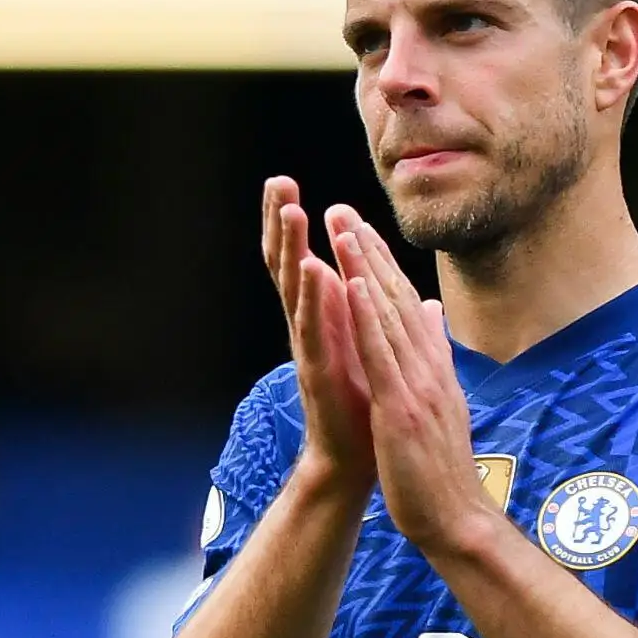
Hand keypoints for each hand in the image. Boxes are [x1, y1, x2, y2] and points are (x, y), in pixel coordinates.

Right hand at [262, 178, 374, 491]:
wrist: (352, 456)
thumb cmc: (358, 400)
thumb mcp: (361, 341)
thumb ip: (356, 307)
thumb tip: (357, 273)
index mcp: (319, 314)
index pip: (299, 257)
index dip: (290, 223)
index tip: (284, 182)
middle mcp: (306, 324)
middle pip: (285, 262)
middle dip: (280, 221)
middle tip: (276, 180)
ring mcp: (307, 344)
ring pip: (293, 286)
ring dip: (291, 246)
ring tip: (290, 208)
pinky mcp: (316, 368)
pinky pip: (310, 326)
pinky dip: (311, 295)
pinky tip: (311, 266)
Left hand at [327, 210, 501, 557]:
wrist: (455, 517)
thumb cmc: (442, 468)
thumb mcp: (441, 402)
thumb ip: (437, 356)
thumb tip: (431, 315)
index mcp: (433, 366)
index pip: (403, 305)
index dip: (380, 265)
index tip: (358, 228)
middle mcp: (428, 366)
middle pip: (394, 299)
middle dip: (367, 252)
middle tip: (342, 210)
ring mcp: (417, 384)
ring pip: (385, 316)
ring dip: (364, 269)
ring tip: (343, 229)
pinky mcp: (403, 406)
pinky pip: (382, 354)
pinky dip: (367, 317)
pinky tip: (353, 285)